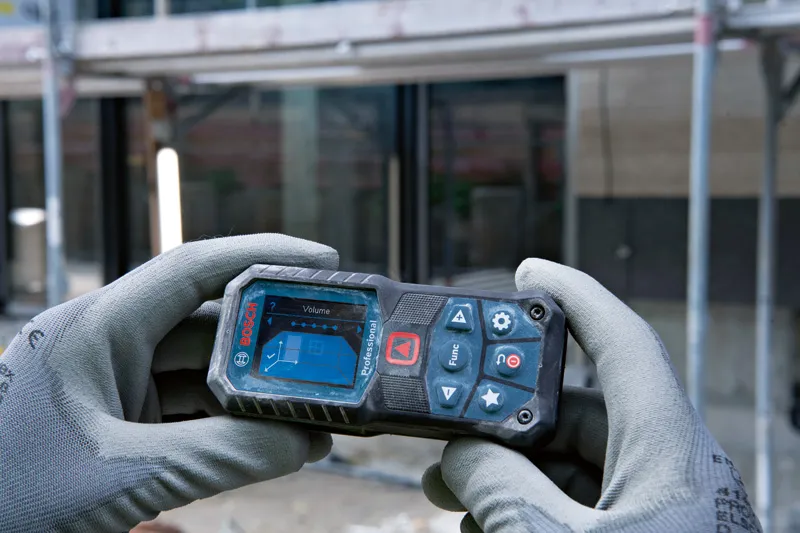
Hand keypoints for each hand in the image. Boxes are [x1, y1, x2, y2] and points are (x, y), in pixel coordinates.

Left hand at [0, 234, 337, 532]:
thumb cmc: (12, 501)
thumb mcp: (120, 476)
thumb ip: (217, 456)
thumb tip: (303, 443)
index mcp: (95, 328)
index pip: (191, 269)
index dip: (262, 256)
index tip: (323, 261)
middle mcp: (108, 347)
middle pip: (210, 326)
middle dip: (271, 343)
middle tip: (331, 353)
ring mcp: (116, 389)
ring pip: (206, 377)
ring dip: (259, 396)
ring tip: (315, 414)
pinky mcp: (123, 429)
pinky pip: (192, 417)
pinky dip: (235, 430)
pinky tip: (277, 444)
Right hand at [422, 259, 760, 531]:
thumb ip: (503, 490)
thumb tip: (462, 456)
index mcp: (664, 451)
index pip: (622, 343)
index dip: (576, 296)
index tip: (530, 271)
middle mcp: (661, 469)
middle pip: (574, 409)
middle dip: (505, 414)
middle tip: (450, 425)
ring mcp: (649, 508)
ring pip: (566, 463)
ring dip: (504, 471)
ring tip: (451, 494)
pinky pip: (571, 505)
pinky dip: (525, 508)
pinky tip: (486, 527)